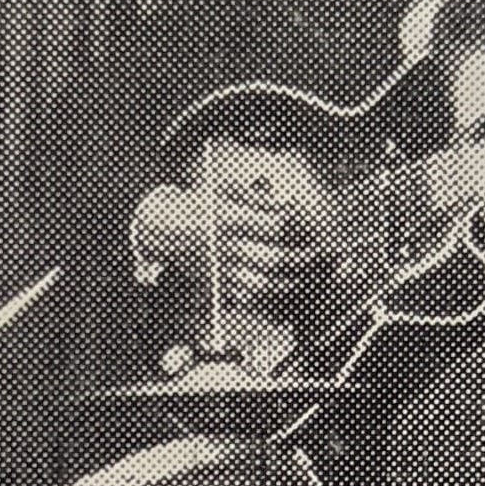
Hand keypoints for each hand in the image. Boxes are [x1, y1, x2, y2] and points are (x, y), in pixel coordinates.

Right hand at [134, 172, 329, 307]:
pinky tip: (285, 284)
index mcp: (230, 219)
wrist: (163, 229)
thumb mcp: (225, 190)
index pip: (276, 227)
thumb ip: (258, 197)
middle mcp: (227, 247)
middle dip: (305, 259)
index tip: (311, 224)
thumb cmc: (200, 206)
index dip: (299, 226)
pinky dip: (271, 292)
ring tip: (306, 273)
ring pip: (266, 282)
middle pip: (277, 259)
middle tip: (321, 254)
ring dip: (291, 280)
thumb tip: (288, 204)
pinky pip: (250, 294)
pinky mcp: (218, 282)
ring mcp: (222, 268)